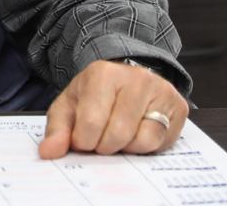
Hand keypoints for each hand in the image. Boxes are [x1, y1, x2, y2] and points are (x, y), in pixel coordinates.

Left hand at [38, 59, 188, 158]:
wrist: (126, 76)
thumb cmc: (95, 94)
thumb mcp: (70, 105)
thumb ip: (57, 129)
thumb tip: (48, 152)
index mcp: (102, 73)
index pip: (91, 122)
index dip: (83, 141)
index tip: (82, 139)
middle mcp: (135, 78)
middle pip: (117, 134)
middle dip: (105, 146)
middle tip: (101, 139)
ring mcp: (160, 90)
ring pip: (142, 141)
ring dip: (126, 148)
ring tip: (118, 134)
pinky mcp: (178, 106)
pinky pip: (161, 143)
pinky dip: (145, 147)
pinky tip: (137, 133)